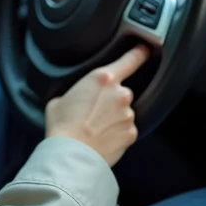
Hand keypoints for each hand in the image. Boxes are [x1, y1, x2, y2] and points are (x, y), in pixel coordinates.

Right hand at [44, 45, 149, 166]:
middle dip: (110, 101)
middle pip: (120, 92)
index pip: (130, 60)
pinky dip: (116, 133)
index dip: (140, 53)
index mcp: (103, 78)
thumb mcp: (60, 99)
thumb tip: (75, 98)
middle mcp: (120, 93)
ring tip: (94, 129)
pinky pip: (126, 130)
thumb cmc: (63, 127)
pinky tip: (102, 138)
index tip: (145, 49)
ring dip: (113, 118)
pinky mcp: (131, 133)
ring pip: (123, 112)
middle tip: (92, 113)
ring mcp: (128, 114)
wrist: (71, 155)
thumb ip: (75, 92)